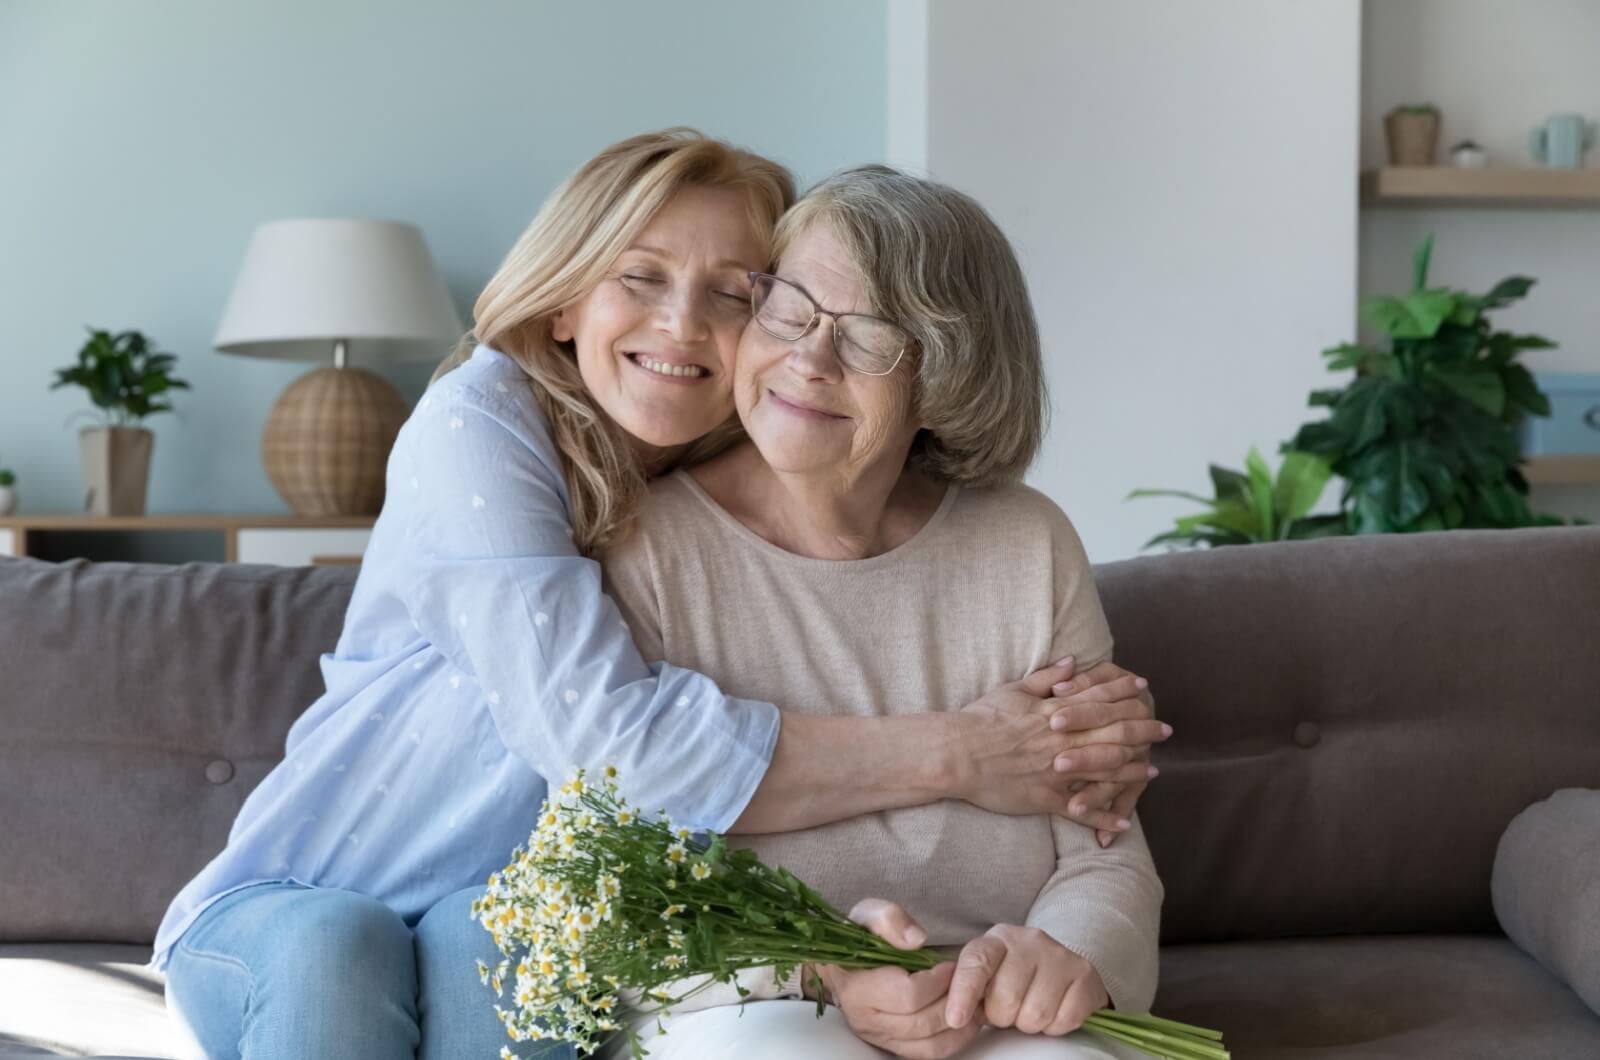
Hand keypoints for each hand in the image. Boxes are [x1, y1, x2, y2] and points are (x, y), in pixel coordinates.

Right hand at [814, 899, 980, 1058]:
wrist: (844, 963)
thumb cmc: (860, 938)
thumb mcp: (870, 914)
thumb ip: (890, 919)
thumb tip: (916, 940)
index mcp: (857, 987)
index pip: (908, 995)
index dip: (937, 980)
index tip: (950, 965)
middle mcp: (866, 1019)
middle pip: (921, 1023)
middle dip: (951, 1002)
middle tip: (965, 982)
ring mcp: (880, 1037)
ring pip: (929, 1044)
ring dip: (958, 1026)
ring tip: (972, 1002)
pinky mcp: (893, 1046)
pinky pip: (929, 1054)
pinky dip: (954, 1040)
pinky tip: (965, 1020)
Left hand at [945, 923, 1108, 1035]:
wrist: (1059, 965)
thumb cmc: (1013, 976)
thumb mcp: (988, 976)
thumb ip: (968, 988)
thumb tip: (954, 1014)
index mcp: (997, 940)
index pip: (976, 962)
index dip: (963, 993)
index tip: (956, 1019)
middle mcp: (1029, 940)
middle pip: (1007, 998)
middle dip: (1003, 1016)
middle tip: (1008, 1010)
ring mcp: (1059, 955)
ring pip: (1036, 1013)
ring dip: (1029, 1023)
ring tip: (1029, 1008)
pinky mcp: (1084, 974)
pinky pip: (1064, 1019)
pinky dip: (1055, 1026)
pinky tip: (1052, 1009)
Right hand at [955, 658, 1165, 826]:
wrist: (958, 752)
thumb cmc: (981, 719)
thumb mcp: (1014, 690)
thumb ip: (1047, 678)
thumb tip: (1073, 661)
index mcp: (1056, 712)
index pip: (1099, 699)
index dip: (1124, 692)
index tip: (1143, 687)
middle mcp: (1064, 740)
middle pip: (1114, 733)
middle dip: (1143, 730)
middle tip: (1165, 728)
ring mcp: (1058, 770)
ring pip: (1106, 770)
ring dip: (1133, 771)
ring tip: (1153, 770)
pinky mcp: (1047, 797)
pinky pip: (1082, 810)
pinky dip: (1104, 818)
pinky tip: (1124, 824)